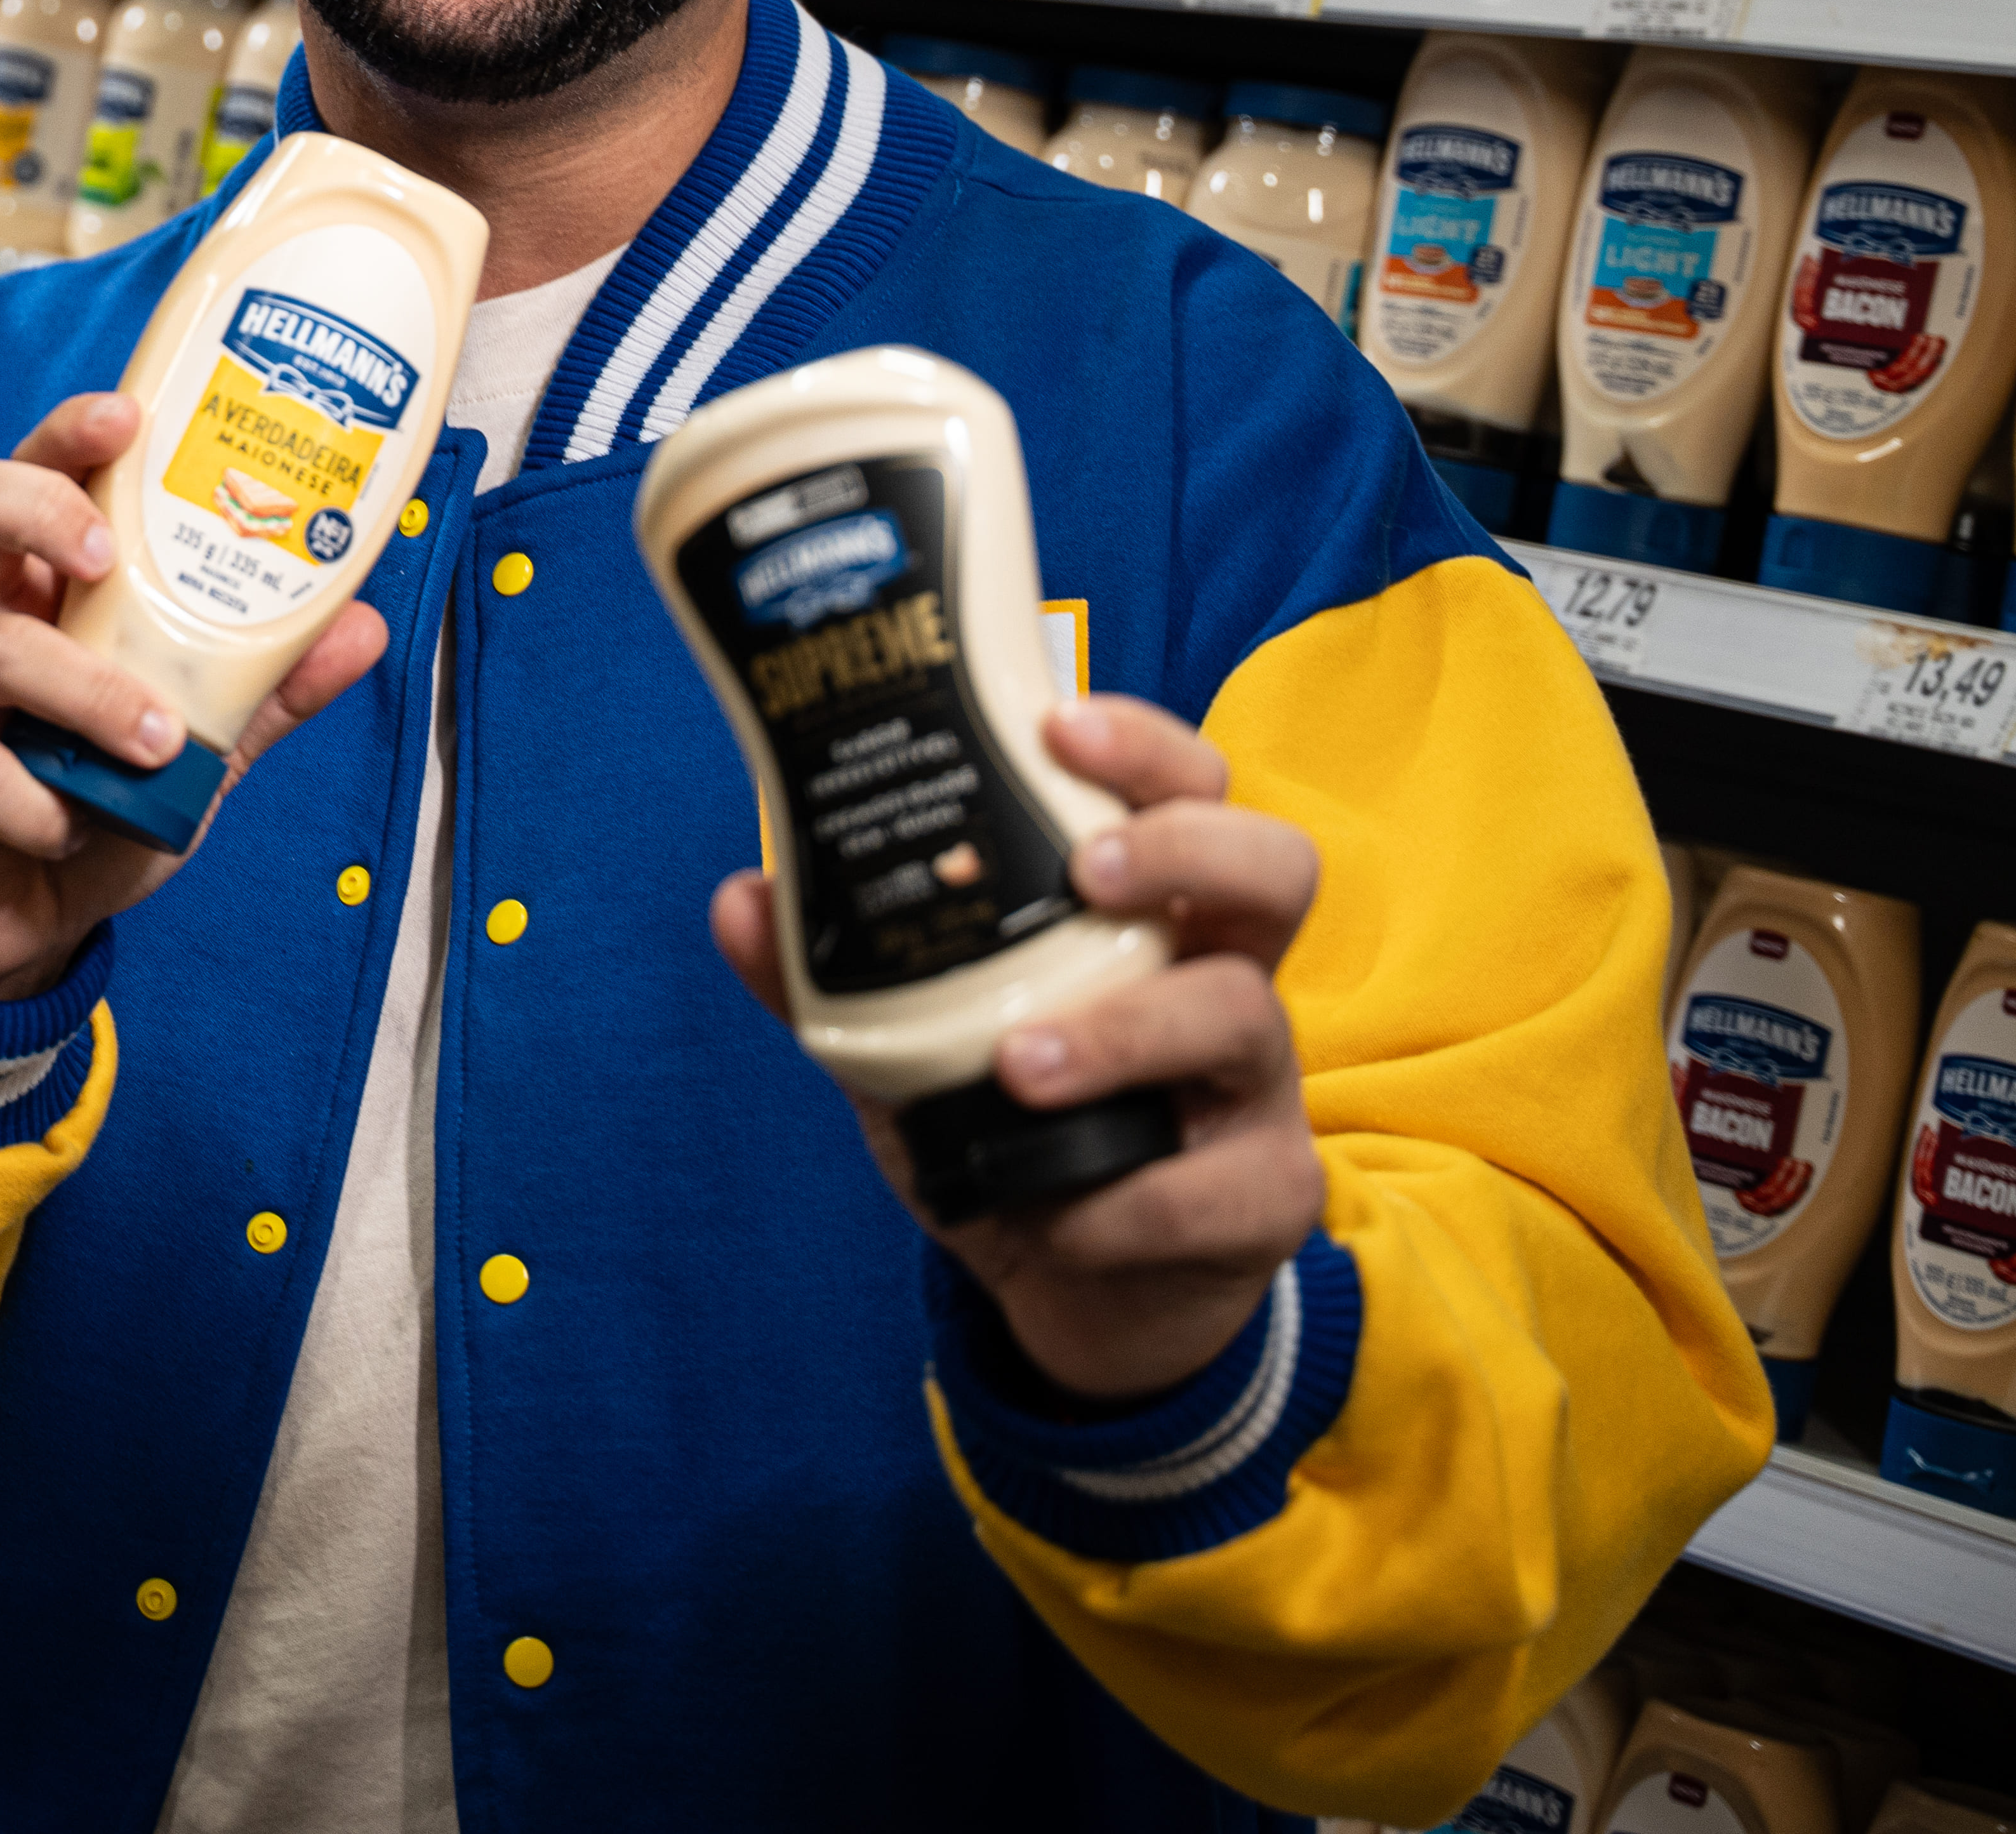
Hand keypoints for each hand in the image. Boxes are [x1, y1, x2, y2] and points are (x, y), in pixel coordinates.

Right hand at [0, 393, 387, 1002]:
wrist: (24, 921)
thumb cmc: (98, 806)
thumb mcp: (198, 747)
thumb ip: (264, 689)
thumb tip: (362, 627)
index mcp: (53, 589)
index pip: (45, 474)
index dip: (73, 434)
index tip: (128, 415)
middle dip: (40, 508)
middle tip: (106, 555)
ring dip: (82, 693)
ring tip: (154, 743)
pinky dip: (29, 802)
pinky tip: (66, 828)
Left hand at [708, 695, 1325, 1404]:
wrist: (1084, 1293)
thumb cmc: (1011, 1131)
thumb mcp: (911, 1051)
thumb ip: (833, 980)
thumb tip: (741, 898)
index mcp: (1149, 915)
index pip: (1188, 790)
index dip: (1143, 745)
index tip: (1057, 722)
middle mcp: (1222, 974)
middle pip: (1274, 865)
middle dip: (1184, 847)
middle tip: (1085, 870)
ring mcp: (1257, 1083)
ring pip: (1244, 1015)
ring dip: (1125, 1034)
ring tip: (1020, 1063)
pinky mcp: (1265, 1193)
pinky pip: (1222, 1186)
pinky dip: (1127, 1203)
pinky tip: (1059, 1211)